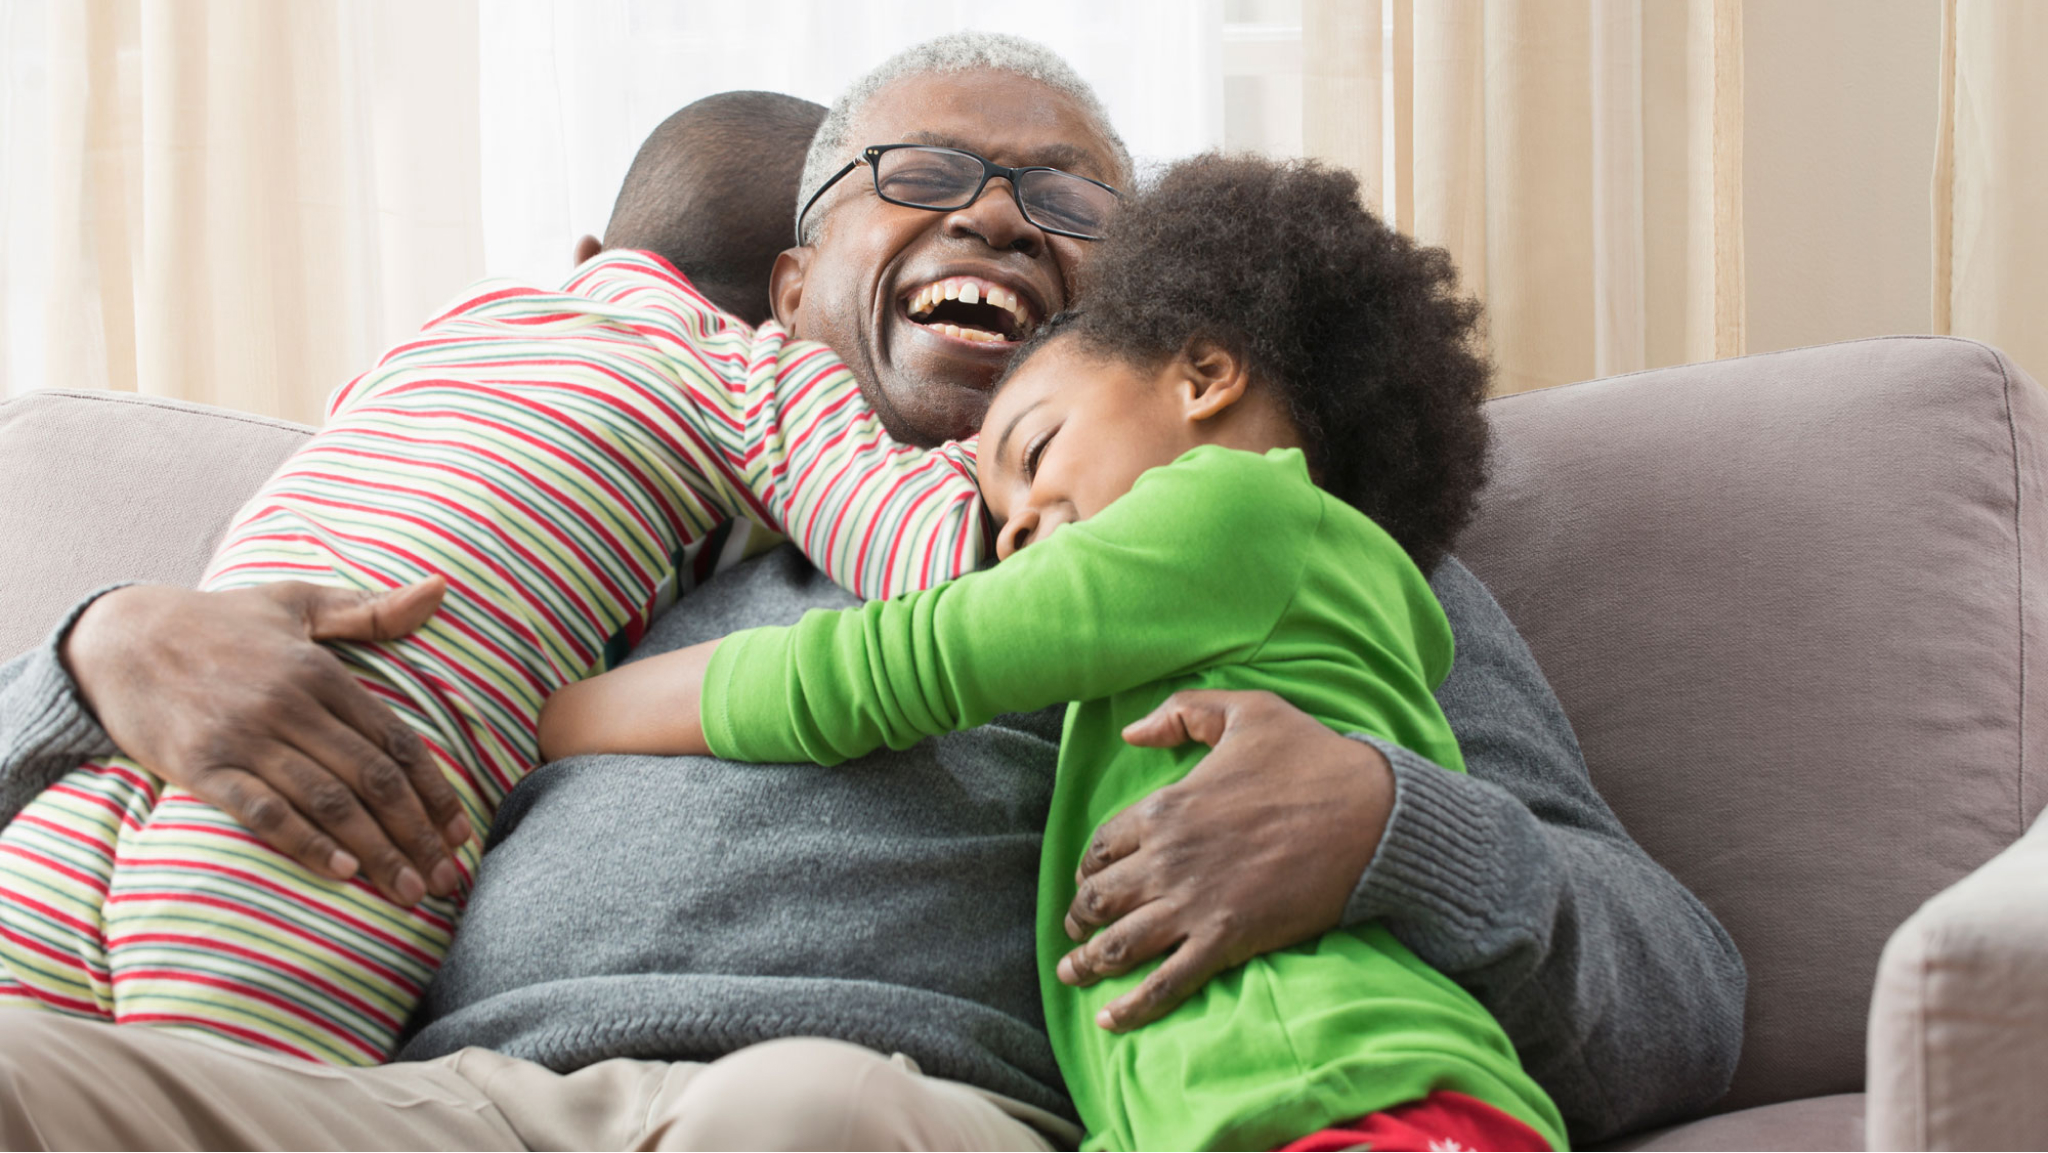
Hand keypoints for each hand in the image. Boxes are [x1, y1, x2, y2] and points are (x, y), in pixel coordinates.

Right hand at [61, 579, 472, 904]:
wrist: (121, 638)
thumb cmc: (222, 622)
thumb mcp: (298, 603)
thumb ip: (371, 610)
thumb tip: (441, 589)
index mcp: (321, 672)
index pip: (395, 741)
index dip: (434, 791)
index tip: (459, 833)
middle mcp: (290, 706)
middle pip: (371, 779)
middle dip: (417, 834)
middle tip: (446, 880)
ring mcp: (245, 738)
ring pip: (328, 801)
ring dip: (376, 851)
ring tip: (408, 890)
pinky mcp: (201, 766)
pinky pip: (263, 811)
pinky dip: (306, 842)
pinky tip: (342, 871)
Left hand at [1057, 689, 1395, 1030]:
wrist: (1371, 814)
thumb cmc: (1312, 758)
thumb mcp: (1247, 710)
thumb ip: (1183, 711)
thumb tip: (1131, 732)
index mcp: (1165, 807)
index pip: (1103, 846)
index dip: (1088, 867)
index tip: (1088, 880)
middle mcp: (1167, 860)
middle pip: (1099, 899)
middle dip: (1077, 918)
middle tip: (1074, 931)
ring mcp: (1193, 904)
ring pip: (1119, 944)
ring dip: (1087, 963)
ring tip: (1071, 975)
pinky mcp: (1226, 939)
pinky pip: (1165, 982)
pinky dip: (1131, 1007)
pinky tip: (1109, 1020)